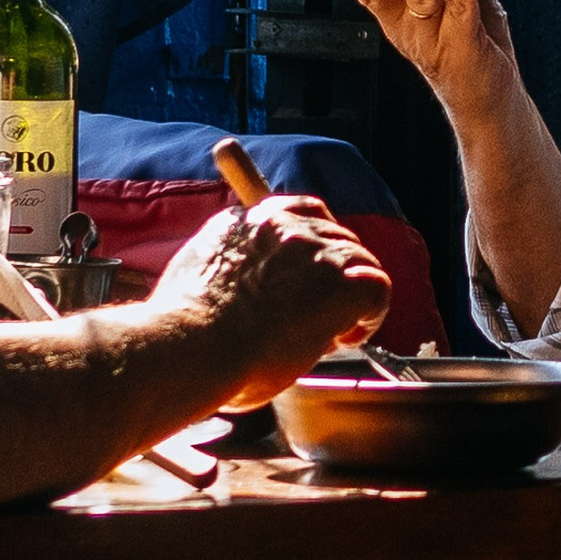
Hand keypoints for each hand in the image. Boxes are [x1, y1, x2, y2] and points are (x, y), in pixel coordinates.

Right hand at [151, 198, 392, 410]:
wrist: (190, 346)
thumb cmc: (183, 332)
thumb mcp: (195, 278)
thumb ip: (224, 269)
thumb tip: (235, 286)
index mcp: (243, 221)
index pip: (295, 213)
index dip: (307, 246)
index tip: (303, 274)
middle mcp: (282, 225)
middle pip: (333, 234)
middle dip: (331, 272)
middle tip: (316, 312)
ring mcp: (313, 252)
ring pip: (359, 259)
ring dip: (350, 294)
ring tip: (333, 330)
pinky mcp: (338, 285)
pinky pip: (377, 287)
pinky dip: (371, 313)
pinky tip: (348, 335)